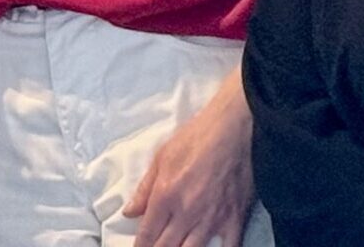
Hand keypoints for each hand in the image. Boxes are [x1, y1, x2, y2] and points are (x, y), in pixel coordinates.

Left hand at [126, 78, 253, 246]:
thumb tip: (129, 212)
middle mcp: (186, 212)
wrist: (232, 129)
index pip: (147, 233)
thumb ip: (144, 189)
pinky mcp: (234, 218)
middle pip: (166, 246)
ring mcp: (212, 219)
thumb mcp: (162, 157)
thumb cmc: (196, 138)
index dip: (141, 246)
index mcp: (165, 195)